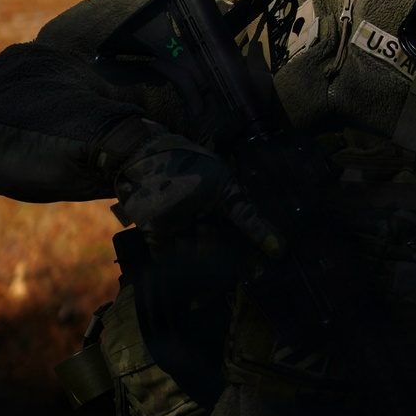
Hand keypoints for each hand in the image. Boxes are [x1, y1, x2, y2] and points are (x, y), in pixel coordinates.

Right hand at [100, 120, 282, 255]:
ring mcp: (175, 216)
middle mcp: (198, 202)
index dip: (261, 232)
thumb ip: (225, 195)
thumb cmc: (179, 158)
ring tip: (187, 249)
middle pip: (215, 243)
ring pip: (190, 253)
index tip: (278, 250)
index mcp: (218, 185)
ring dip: (191, 256)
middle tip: (218, 266)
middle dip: (217, 258)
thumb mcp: (211, 168)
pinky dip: (170, 257)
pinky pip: (165, 254)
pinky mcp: (153, 226)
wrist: (137, 150)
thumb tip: (244, 224)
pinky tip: (168, 255)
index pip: (244, 212)